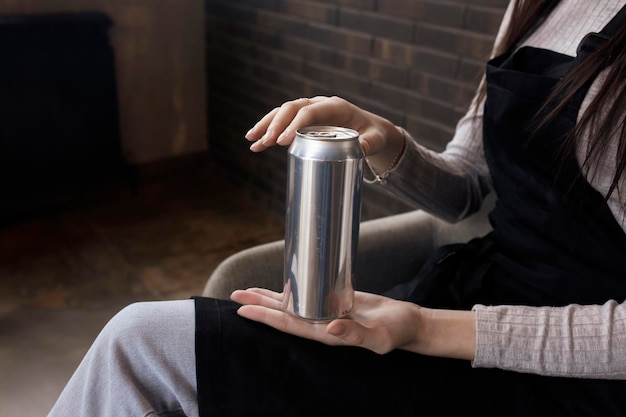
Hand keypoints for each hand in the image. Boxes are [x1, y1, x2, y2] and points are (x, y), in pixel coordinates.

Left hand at [230, 287, 423, 354]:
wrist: (407, 322)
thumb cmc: (395, 332)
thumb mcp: (379, 336)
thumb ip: (356, 335)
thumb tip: (332, 330)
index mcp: (326, 334)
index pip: (288, 325)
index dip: (265, 318)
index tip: (243, 310)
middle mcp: (320, 324)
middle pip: (282, 314)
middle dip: (258, 306)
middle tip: (234, 295)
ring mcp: (325, 312)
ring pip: (291, 304)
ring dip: (268, 298)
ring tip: (246, 291)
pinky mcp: (333, 300)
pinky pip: (306, 295)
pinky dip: (290, 289)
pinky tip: (280, 285)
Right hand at [245, 96, 404, 171]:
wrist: (371, 130)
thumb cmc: (373, 133)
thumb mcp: (375, 139)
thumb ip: (369, 143)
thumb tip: (360, 149)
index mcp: (335, 106)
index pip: (310, 112)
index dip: (294, 124)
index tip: (283, 140)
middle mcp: (319, 104)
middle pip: (291, 109)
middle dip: (276, 124)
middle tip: (266, 142)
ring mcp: (309, 111)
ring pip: (282, 113)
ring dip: (266, 125)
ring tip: (252, 140)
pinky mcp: (303, 120)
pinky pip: (283, 121)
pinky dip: (269, 130)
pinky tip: (256, 141)